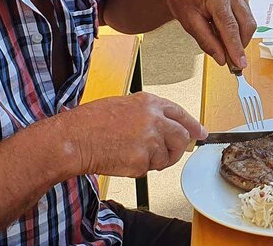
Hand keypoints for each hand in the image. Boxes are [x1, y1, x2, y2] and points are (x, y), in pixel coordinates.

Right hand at [56, 92, 206, 177]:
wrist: (72, 139)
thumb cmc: (90, 122)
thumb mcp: (123, 106)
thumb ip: (148, 114)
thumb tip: (166, 126)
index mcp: (150, 103)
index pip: (181, 114)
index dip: (193, 125)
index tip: (200, 133)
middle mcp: (154, 120)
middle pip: (181, 138)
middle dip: (178, 149)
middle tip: (171, 154)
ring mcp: (150, 141)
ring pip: (165, 157)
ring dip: (154, 160)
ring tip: (130, 153)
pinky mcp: (141, 160)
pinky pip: (147, 169)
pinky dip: (137, 169)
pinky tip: (120, 159)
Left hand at [151, 0, 255, 68]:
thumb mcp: (190, 23)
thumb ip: (207, 42)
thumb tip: (222, 58)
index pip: (231, 28)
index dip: (237, 48)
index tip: (239, 64)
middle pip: (246, 25)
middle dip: (240, 45)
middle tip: (231, 60)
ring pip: (249, 22)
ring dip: (240, 37)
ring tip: (223, 40)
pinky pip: (247, 16)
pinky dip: (239, 27)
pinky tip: (225, 28)